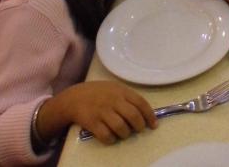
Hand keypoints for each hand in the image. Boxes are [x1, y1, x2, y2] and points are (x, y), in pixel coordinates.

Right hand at [39, 81, 156, 145]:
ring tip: (125, 134)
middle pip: (133, 116)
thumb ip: (127, 97)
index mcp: (121, 91)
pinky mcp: (92, 122)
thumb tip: (144, 112)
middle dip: (139, 126)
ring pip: (121, 127)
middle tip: (139, 130)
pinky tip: (112, 138)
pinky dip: (112, 140)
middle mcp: (113, 100)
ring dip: (126, 134)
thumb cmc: (98, 93)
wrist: (74, 97)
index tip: (154, 125)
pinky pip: (106, 135)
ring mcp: (102, 111)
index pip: (140, 102)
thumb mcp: (114, 88)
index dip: (150, 115)